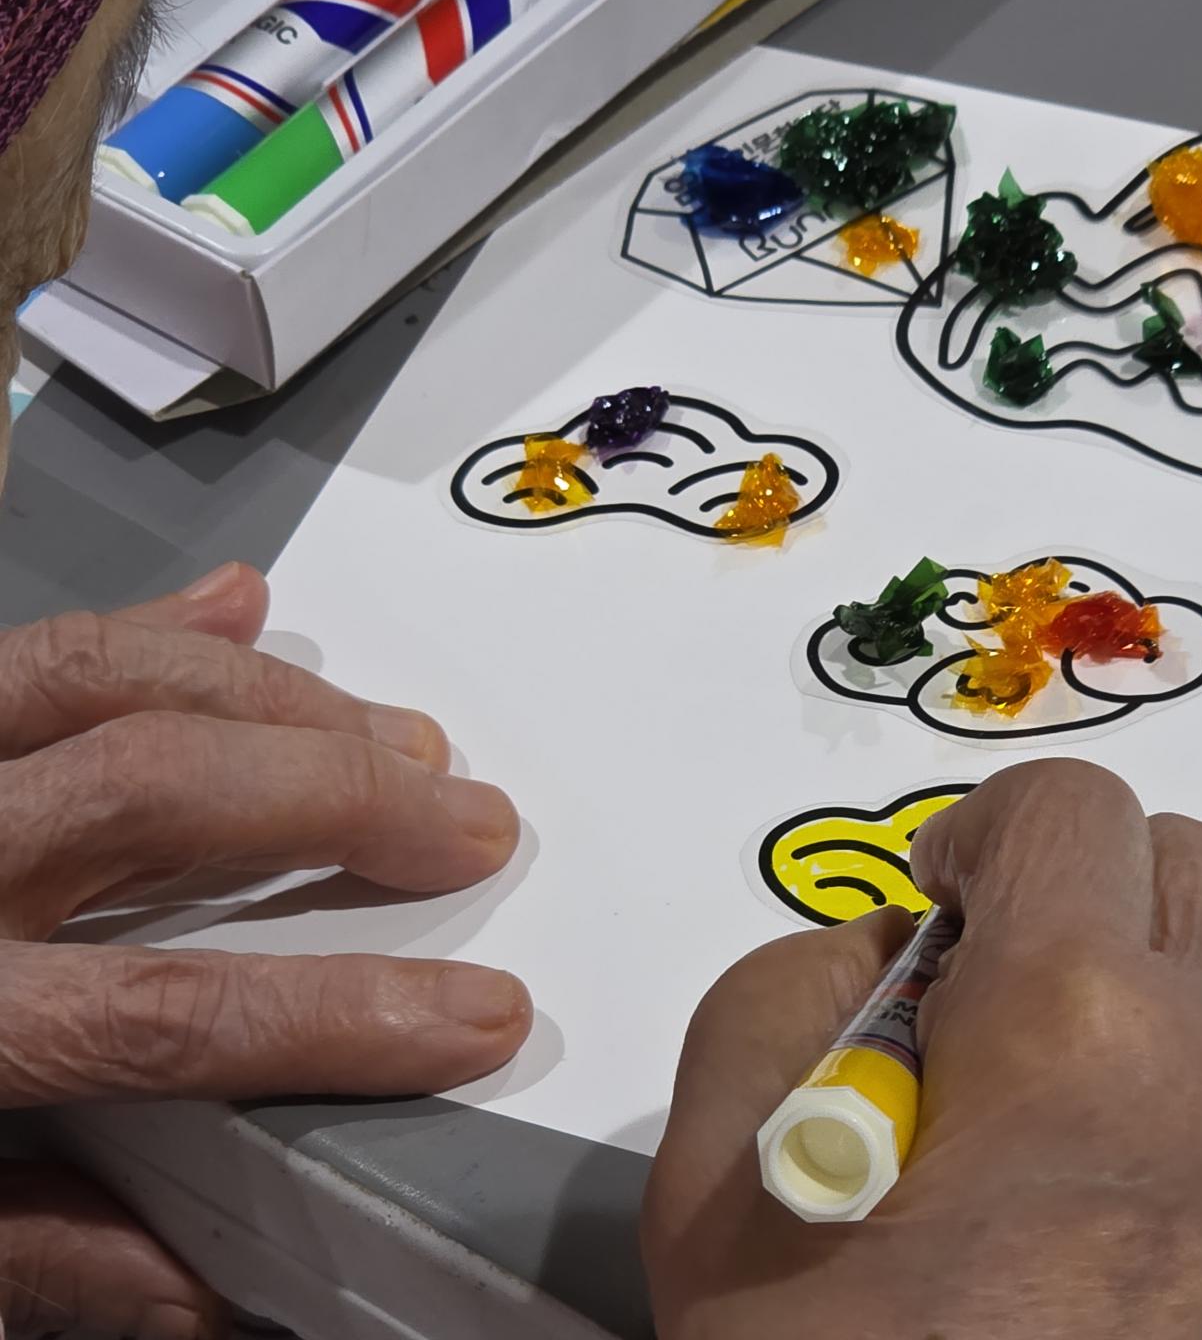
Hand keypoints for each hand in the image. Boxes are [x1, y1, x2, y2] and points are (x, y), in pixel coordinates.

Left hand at [0, 563, 532, 1337]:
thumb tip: (218, 1294)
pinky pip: (23, 646)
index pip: (155, 1019)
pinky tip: (242, 609)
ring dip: (276, 702)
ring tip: (399, 738)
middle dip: (340, 804)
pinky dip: (151, 624)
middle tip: (468, 823)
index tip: (477, 1016)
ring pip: (98, 686)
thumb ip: (38, 1254)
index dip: (335, 1018)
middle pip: (150, 797)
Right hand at [643, 759, 1201, 1338]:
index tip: (940, 909)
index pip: (1069, 809)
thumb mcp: (715, 1188)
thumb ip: (782, 995)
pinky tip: (1152, 1199)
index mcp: (1081, 1021)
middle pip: (1201, 867)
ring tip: (1085, 1094)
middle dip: (1093, 889)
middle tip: (1007, 989)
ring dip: (1179, 985)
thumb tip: (894, 952)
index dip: (982, 834)